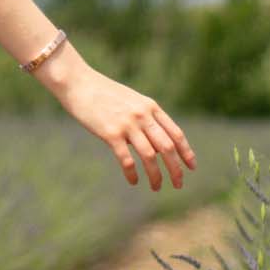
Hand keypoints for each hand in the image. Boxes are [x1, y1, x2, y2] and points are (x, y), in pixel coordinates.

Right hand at [53, 66, 195, 189]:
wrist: (78, 82)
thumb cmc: (102, 93)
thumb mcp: (131, 100)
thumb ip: (145, 117)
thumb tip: (156, 142)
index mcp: (150, 107)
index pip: (176, 133)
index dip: (186, 152)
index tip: (191, 167)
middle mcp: (142, 115)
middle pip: (167, 147)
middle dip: (176, 168)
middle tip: (178, 184)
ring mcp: (127, 124)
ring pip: (150, 156)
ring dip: (156, 175)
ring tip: (156, 187)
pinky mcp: (110, 133)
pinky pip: (126, 159)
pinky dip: (132, 173)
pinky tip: (133, 181)